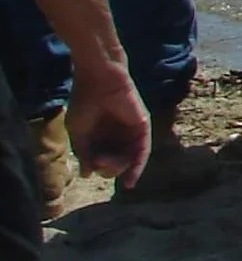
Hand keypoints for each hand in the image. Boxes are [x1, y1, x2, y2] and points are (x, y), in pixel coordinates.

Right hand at [66, 63, 149, 188]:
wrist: (98, 80)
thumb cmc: (84, 103)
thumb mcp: (79, 133)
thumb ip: (84, 153)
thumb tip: (88, 174)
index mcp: (101, 137)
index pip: (102, 161)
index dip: (97, 167)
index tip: (91, 164)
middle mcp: (117, 136)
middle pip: (116, 164)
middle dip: (108, 169)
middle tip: (99, 161)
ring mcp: (130, 131)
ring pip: (129, 160)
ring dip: (119, 169)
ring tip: (107, 163)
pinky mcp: (142, 126)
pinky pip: (143, 151)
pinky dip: (137, 167)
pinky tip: (129, 181)